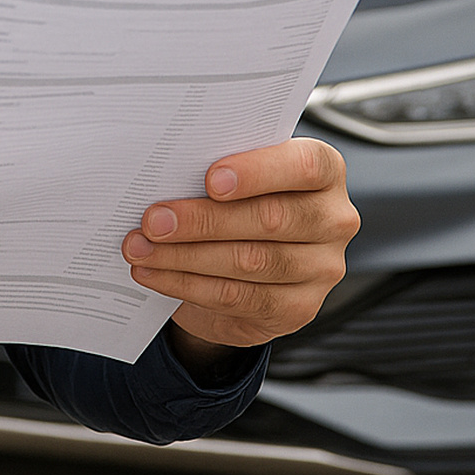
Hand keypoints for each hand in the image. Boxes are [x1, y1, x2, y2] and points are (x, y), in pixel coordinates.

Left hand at [120, 138, 358, 364]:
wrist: (249, 264)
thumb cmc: (241, 201)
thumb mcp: (239, 176)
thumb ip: (222, 169)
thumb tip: (165, 171)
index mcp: (326, 171)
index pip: (306, 165)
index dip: (259, 171)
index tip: (210, 178)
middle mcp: (333, 219)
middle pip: (270, 218)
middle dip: (203, 220)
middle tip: (152, 219)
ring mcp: (321, 268)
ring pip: (250, 262)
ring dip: (185, 256)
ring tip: (141, 248)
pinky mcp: (298, 309)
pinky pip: (238, 298)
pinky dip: (188, 285)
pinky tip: (155, 274)